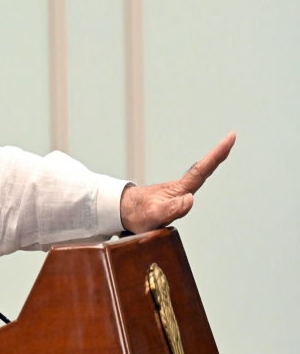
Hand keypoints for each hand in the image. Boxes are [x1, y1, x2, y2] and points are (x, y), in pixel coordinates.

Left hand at [120, 132, 235, 233]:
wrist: (122, 212)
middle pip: (202, 169)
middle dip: (217, 155)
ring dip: (211, 162)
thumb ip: (172, 209)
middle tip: (231, 138)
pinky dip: (201, 172)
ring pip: (196, 175)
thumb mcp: (154, 216)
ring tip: (225, 147)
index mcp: (178, 190)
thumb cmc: (137, 215)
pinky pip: (190, 183)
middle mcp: (179, 188)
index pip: (201, 171)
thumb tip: (190, 198)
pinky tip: (206, 168)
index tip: (230, 138)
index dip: (216, 155)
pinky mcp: (171, 197)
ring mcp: (175, 192)